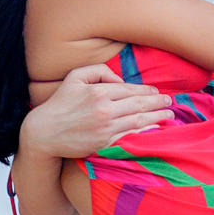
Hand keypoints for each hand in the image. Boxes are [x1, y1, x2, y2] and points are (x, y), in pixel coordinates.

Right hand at [20, 65, 173, 156]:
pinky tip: (156, 131)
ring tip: (169, 115)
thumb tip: (120, 80)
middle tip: (170, 102)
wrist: (44, 132)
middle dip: (158, 103)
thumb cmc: (59, 103)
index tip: (157, 92)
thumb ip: (99, 71)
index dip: (147, 91)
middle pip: (139, 104)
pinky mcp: (105, 144)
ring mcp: (106, 128)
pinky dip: (146, 134)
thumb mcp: (75, 77)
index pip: (131, 89)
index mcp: (99, 91)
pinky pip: (131, 138)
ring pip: (139, 121)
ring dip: (157, 117)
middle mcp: (105, 109)